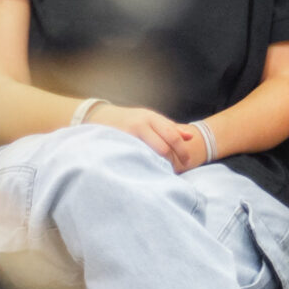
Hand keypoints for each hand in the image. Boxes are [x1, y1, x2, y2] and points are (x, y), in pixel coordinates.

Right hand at [89, 104, 203, 171]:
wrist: (98, 115)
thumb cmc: (130, 120)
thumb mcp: (150, 119)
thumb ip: (170, 127)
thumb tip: (190, 136)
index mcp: (152, 118)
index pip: (173, 136)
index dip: (182, 151)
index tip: (187, 163)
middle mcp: (141, 124)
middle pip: (163, 147)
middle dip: (172, 160)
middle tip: (176, 170)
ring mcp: (128, 134)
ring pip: (150, 154)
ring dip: (158, 165)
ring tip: (162, 172)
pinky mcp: (118, 144)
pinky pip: (135, 158)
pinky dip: (143, 165)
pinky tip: (145, 170)